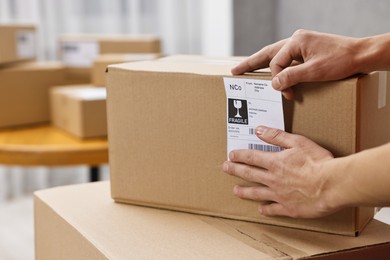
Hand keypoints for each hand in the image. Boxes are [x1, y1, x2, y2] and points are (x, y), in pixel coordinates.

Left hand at [222, 126, 335, 217]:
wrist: (332, 185)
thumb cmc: (318, 162)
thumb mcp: (298, 142)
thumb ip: (277, 136)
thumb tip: (259, 130)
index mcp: (275, 162)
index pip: (251, 157)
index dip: (239, 156)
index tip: (231, 155)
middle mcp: (273, 179)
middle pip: (249, 174)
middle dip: (235, 171)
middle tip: (225, 169)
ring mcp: (279, 195)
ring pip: (256, 193)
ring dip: (244, 191)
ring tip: (235, 191)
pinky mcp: (289, 208)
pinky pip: (273, 209)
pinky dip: (265, 209)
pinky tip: (261, 209)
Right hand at [232, 30, 363, 99]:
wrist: (362, 55)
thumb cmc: (341, 60)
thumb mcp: (314, 71)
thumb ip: (291, 77)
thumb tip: (274, 83)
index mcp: (295, 41)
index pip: (276, 63)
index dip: (278, 81)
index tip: (287, 94)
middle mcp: (296, 40)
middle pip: (267, 53)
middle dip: (251, 63)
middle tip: (235, 71)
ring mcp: (301, 45)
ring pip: (275, 55)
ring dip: (263, 64)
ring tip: (248, 68)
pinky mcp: (307, 51)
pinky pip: (287, 59)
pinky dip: (278, 67)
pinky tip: (273, 71)